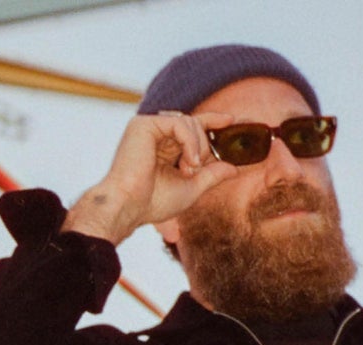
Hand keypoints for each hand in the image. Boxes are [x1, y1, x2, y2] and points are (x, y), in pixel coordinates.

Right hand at [63, 111, 237, 244]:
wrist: (128, 207)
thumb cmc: (153, 202)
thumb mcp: (191, 188)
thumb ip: (211, 175)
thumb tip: (234, 168)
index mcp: (163, 148)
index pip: (191, 128)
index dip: (212, 121)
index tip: (233, 120)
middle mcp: (155, 135)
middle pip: (194, 124)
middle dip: (204, 146)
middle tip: (195, 170)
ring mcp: (148, 128)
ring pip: (189, 121)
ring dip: (198, 147)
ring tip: (189, 169)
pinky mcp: (142, 125)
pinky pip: (179, 123)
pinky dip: (190, 141)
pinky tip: (188, 161)